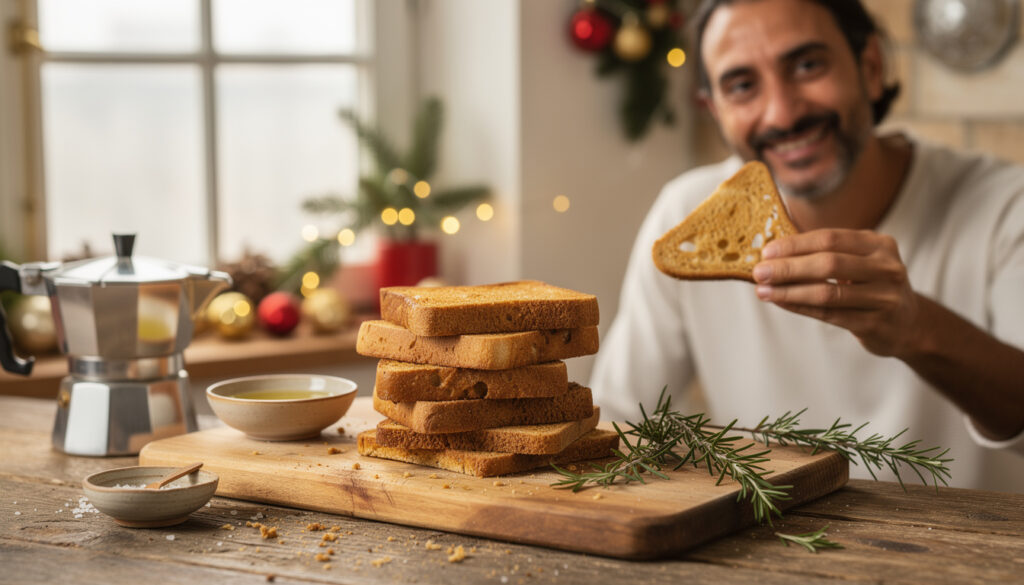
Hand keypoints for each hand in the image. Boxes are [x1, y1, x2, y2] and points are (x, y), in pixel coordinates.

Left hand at [752, 229, 921, 356]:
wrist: (908, 323)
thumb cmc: (870, 285)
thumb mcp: (860, 260)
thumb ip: (826, 252)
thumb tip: (774, 249)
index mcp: (879, 244)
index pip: (830, 239)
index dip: (795, 244)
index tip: (767, 251)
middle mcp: (886, 268)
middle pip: (828, 264)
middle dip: (789, 268)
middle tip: (759, 272)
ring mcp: (884, 297)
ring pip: (828, 292)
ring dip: (789, 291)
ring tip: (763, 291)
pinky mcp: (876, 324)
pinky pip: (830, 315)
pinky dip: (801, 307)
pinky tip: (781, 303)